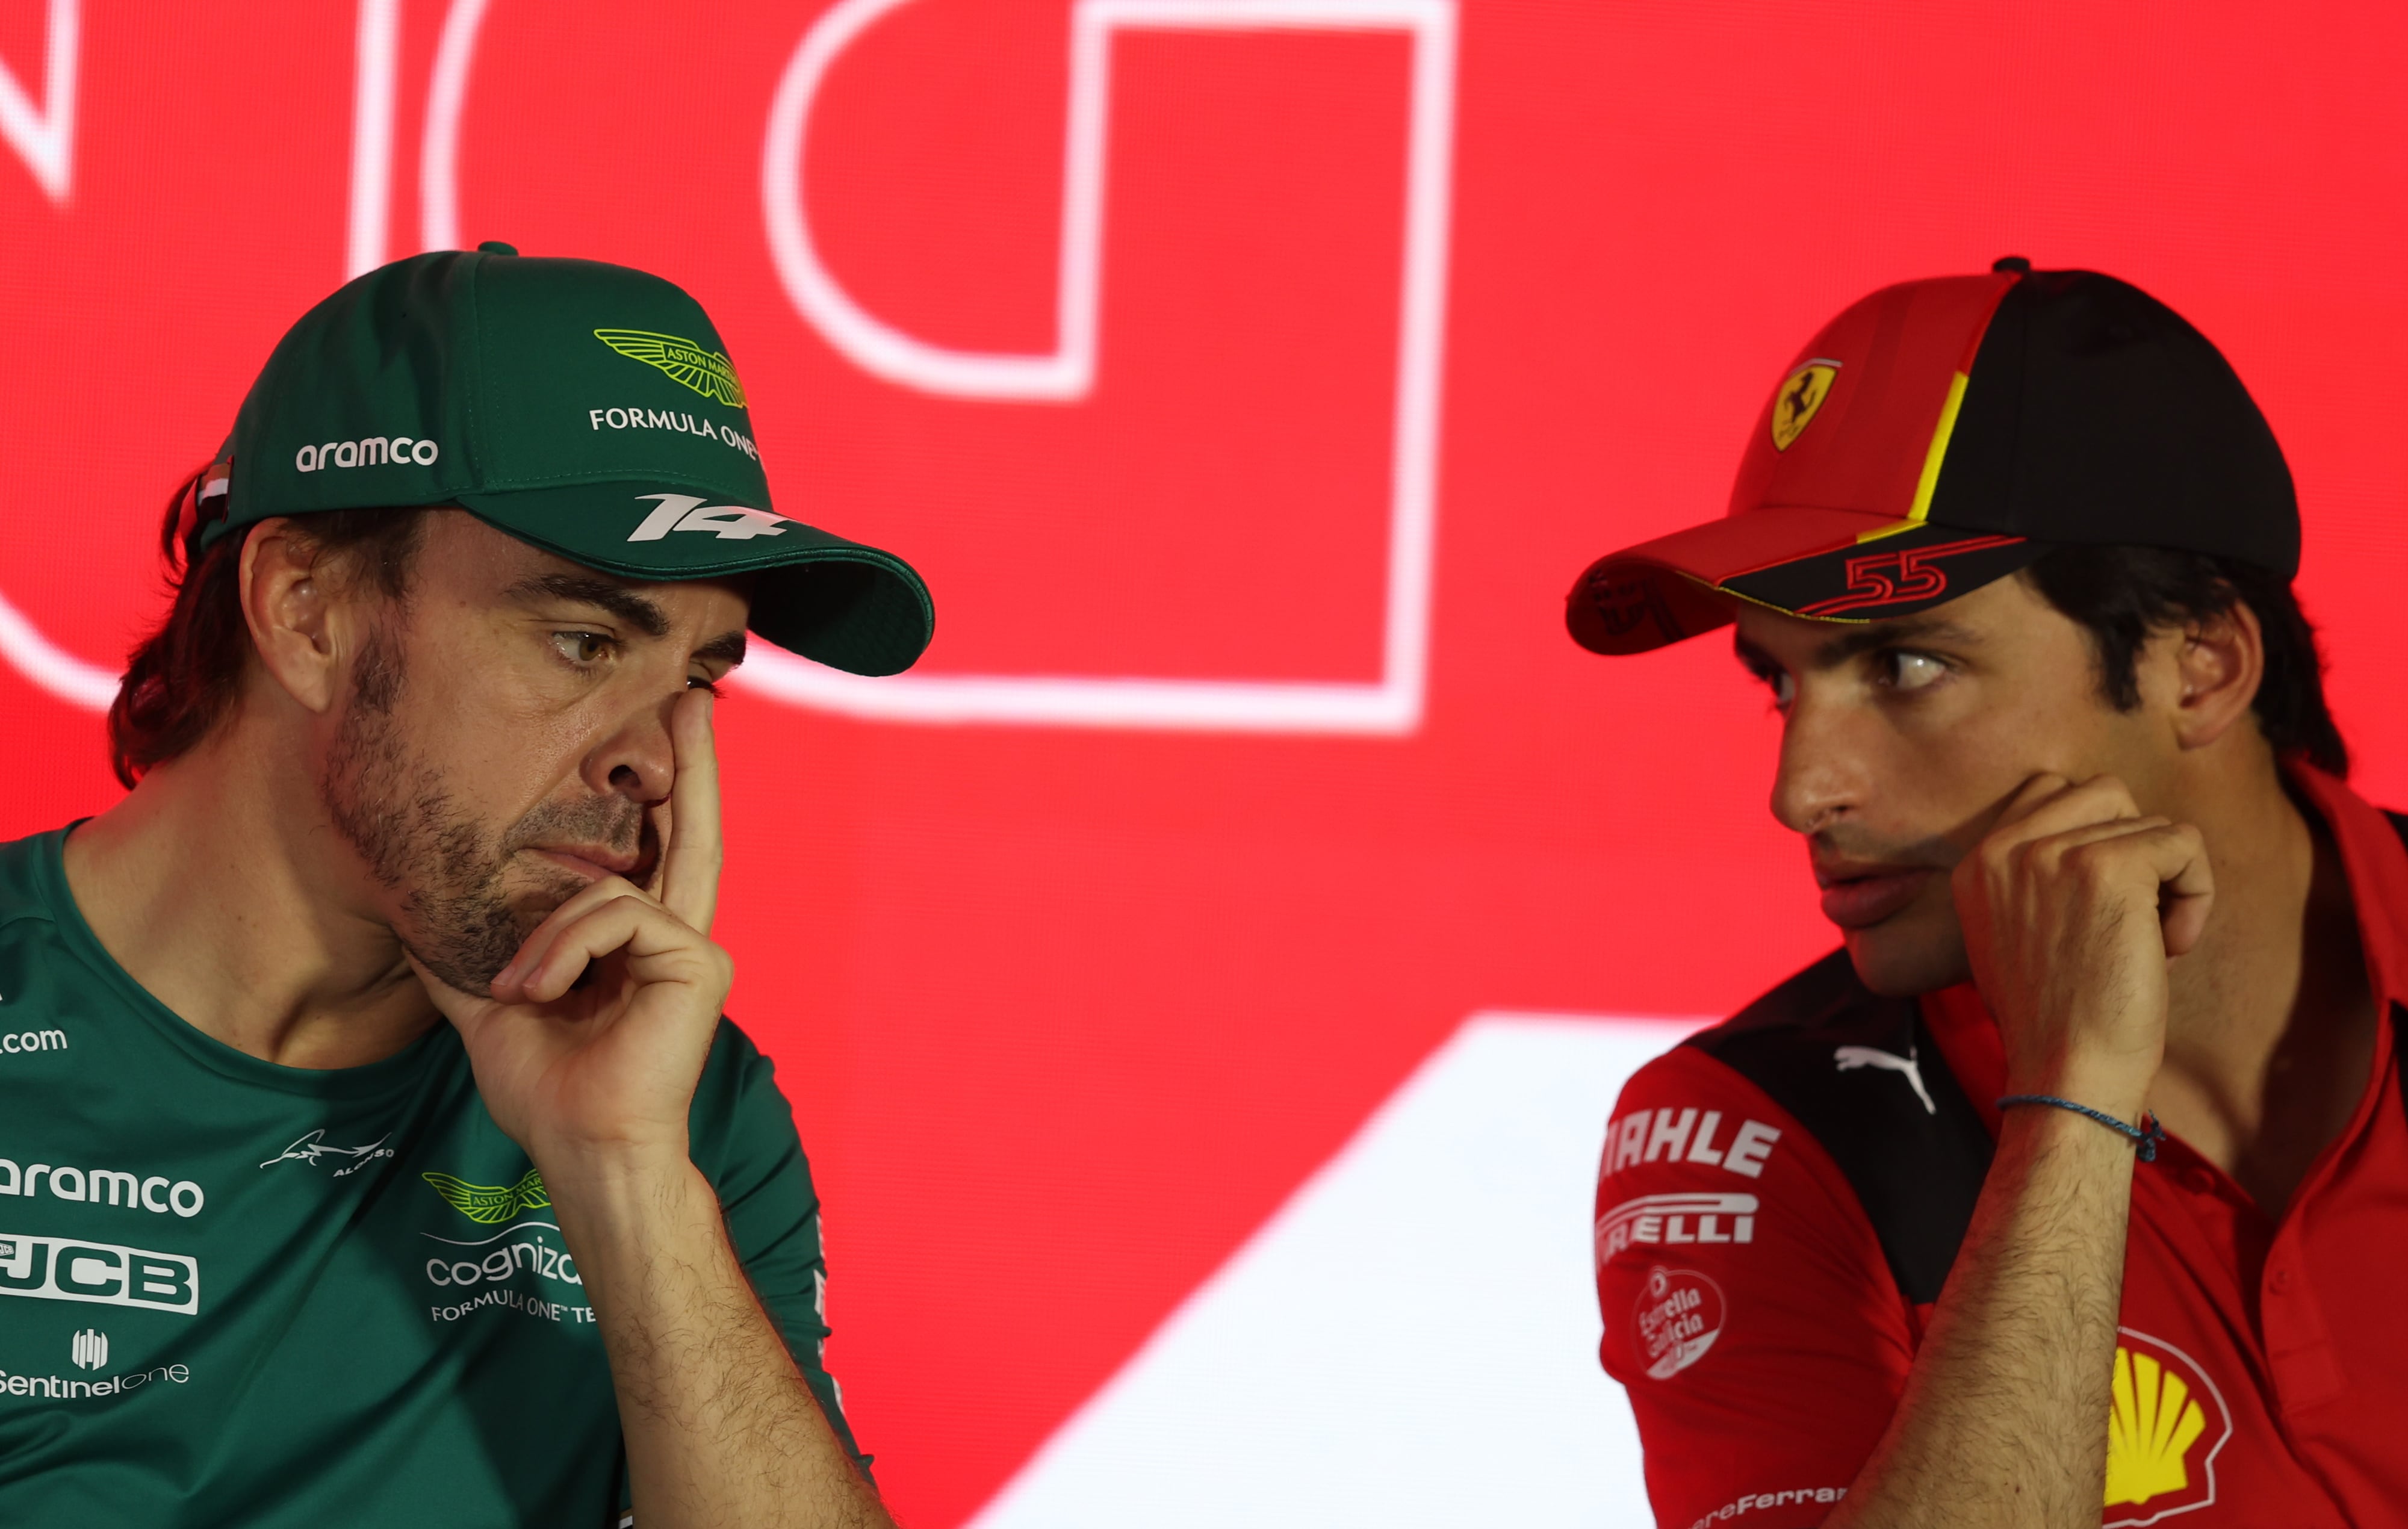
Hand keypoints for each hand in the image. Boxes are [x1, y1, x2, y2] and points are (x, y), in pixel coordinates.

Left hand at [411, 689, 729, 1169]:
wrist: (582, 1144)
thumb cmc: (546, 1089)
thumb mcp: (488, 1004)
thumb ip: (464, 953)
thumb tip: (409, 912)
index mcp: (638, 944)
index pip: (656, 853)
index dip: (667, 795)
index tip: (671, 732)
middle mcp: (676, 936)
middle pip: (689, 832)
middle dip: (691, 763)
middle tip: (691, 696)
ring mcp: (694, 948)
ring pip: (614, 885)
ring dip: (545, 939)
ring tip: (517, 994)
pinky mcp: (698, 961)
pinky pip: (618, 914)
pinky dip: (565, 950)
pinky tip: (541, 995)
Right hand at [1951, 773, 2213, 1113]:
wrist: (2067, 1072)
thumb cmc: (2053, 1019)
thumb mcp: (2011, 935)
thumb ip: (2033, 878)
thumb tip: (2098, 837)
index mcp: (1978, 863)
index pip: (2051, 791)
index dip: (2095, 838)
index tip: (2099, 905)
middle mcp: (2006, 847)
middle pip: (2106, 795)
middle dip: (2134, 850)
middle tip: (2131, 919)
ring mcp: (2054, 853)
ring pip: (2151, 822)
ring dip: (2168, 881)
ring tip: (2149, 942)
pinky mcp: (2110, 868)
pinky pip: (2184, 844)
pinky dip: (2197, 895)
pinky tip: (2172, 947)